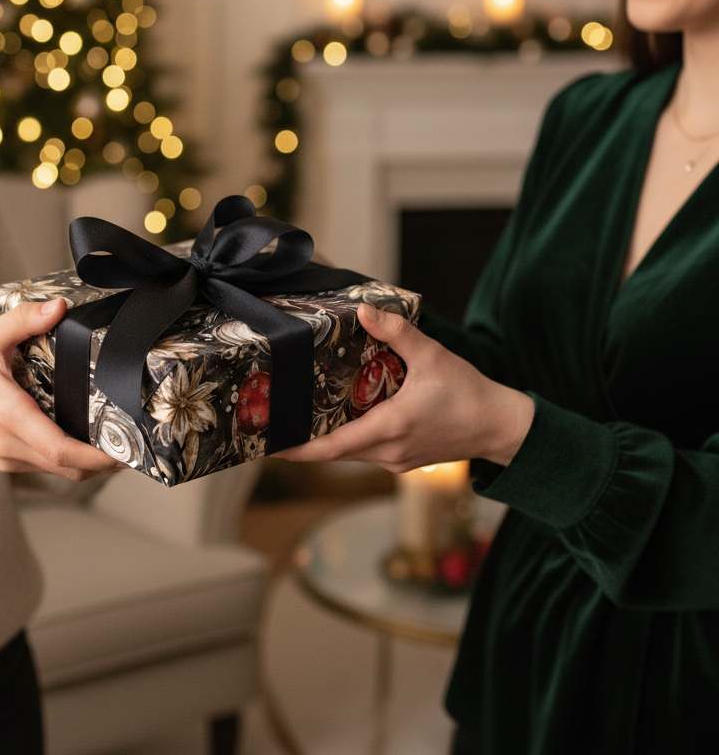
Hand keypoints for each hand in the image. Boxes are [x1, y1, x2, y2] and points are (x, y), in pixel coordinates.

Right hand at [0, 298, 122, 478]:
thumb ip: (25, 319)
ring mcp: (7, 458)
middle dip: (105, 463)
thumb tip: (59, 307)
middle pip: (67, 468)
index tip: (125, 451)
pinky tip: (87, 443)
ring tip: (120, 445)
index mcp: (9, 415)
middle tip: (136, 448)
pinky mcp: (7, 462)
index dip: (96, 457)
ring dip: (90, 464)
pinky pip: (46, 468)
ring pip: (59, 472)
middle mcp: (9, 444)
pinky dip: (70, 461)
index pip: (60, 450)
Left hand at [277, 303, 532, 470]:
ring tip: (300, 418)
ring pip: (351, 452)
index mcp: (391, 428)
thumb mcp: (433, 357)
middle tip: (276, 423)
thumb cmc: (469, 394)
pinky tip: (340, 416)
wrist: (500, 427)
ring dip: (327, 438)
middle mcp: (388, 451)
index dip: (300, 449)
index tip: (272, 447)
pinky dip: (350, 436)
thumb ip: (397, 334)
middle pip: (335, 451)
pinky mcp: (404, 459)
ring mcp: (396, 459)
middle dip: (305, 440)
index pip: (333, 447)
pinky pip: (367, 450)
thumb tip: (365, 311)